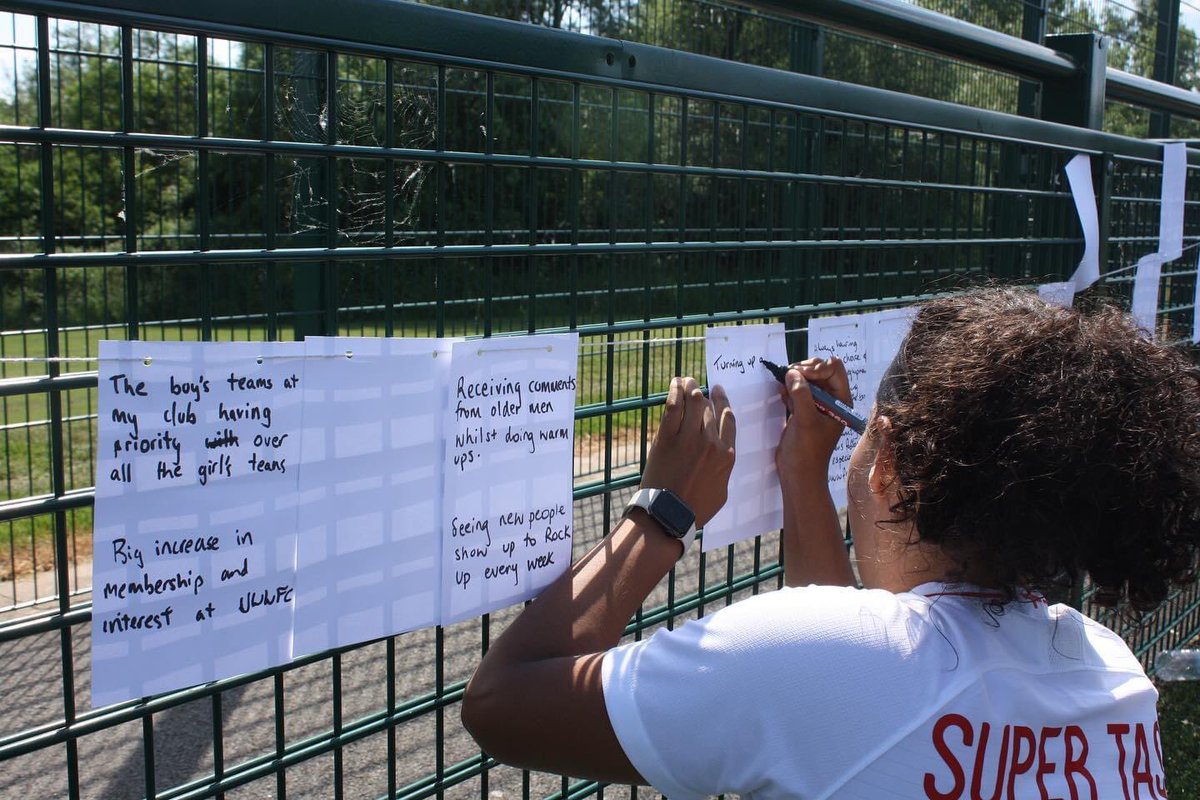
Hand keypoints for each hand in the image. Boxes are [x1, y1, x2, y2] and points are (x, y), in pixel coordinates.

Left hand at [640, 377, 735, 527]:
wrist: (669, 514)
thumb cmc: (696, 508)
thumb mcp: (722, 491)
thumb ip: (723, 469)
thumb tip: (722, 458)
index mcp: (727, 456)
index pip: (727, 419)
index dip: (723, 402)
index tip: (718, 393)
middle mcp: (711, 443)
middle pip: (709, 409)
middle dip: (703, 395)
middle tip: (697, 387)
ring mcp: (689, 439)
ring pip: (693, 402)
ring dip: (690, 387)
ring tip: (686, 380)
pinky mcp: (667, 438)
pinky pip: (673, 406)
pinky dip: (675, 391)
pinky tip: (675, 383)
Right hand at [775, 357, 851, 485]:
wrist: (798, 474)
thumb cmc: (808, 450)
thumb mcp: (806, 420)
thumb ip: (801, 394)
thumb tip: (792, 372)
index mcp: (841, 400)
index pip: (834, 368)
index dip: (817, 368)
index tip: (800, 376)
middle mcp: (831, 399)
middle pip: (820, 369)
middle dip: (803, 370)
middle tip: (787, 377)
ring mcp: (816, 404)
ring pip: (807, 378)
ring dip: (794, 379)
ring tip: (784, 390)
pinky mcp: (803, 410)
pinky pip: (797, 390)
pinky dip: (788, 389)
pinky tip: (782, 397)